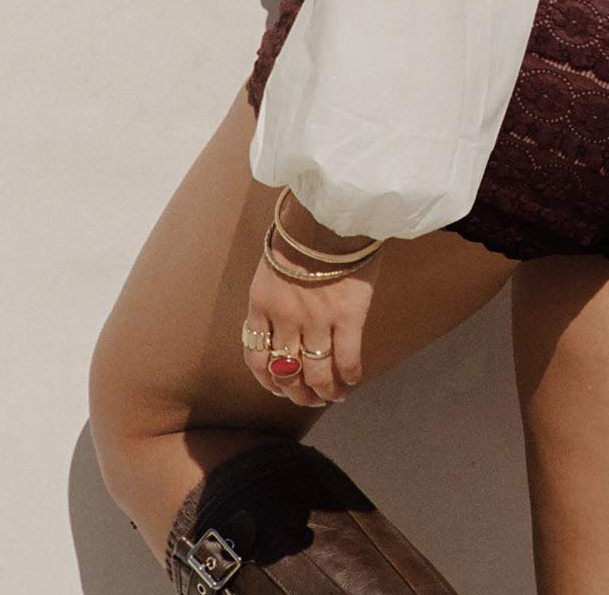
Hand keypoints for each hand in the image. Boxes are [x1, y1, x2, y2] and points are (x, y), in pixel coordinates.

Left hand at [243, 220, 382, 406]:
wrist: (330, 210)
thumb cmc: (303, 230)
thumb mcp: (273, 265)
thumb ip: (273, 297)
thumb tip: (281, 325)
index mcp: (262, 305)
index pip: (256, 358)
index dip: (268, 380)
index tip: (280, 387)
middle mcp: (285, 318)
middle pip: (286, 372)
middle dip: (297, 393)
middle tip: (310, 398)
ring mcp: (317, 319)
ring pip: (316, 373)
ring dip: (325, 391)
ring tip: (334, 394)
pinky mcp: (348, 315)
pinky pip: (347, 359)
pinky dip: (348, 376)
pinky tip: (352, 380)